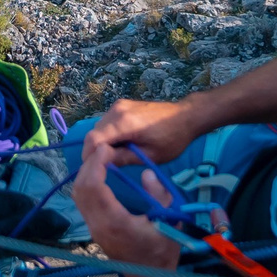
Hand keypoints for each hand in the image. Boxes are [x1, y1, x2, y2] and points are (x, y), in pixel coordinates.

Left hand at [72, 157, 181, 273]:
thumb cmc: (162, 252)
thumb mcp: (169, 221)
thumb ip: (159, 195)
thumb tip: (146, 173)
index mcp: (115, 222)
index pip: (94, 187)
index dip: (97, 164)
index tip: (108, 149)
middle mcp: (98, 225)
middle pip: (81, 189)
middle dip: (89, 165)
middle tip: (104, 150)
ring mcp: (94, 229)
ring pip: (78, 197)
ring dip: (86, 175)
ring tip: (101, 159)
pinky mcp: (95, 231)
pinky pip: (83, 203)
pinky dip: (87, 185)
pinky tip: (100, 176)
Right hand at [78, 97, 205, 187]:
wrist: (187, 116)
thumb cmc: (172, 139)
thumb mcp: (150, 155)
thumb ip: (124, 158)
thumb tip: (102, 163)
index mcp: (124, 123)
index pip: (93, 140)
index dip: (90, 157)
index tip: (94, 171)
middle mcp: (117, 110)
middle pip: (94, 133)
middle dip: (96, 151)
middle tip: (106, 167)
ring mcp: (119, 105)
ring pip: (99, 128)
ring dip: (102, 143)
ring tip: (116, 156)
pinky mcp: (122, 105)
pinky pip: (107, 122)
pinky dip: (109, 134)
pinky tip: (122, 143)